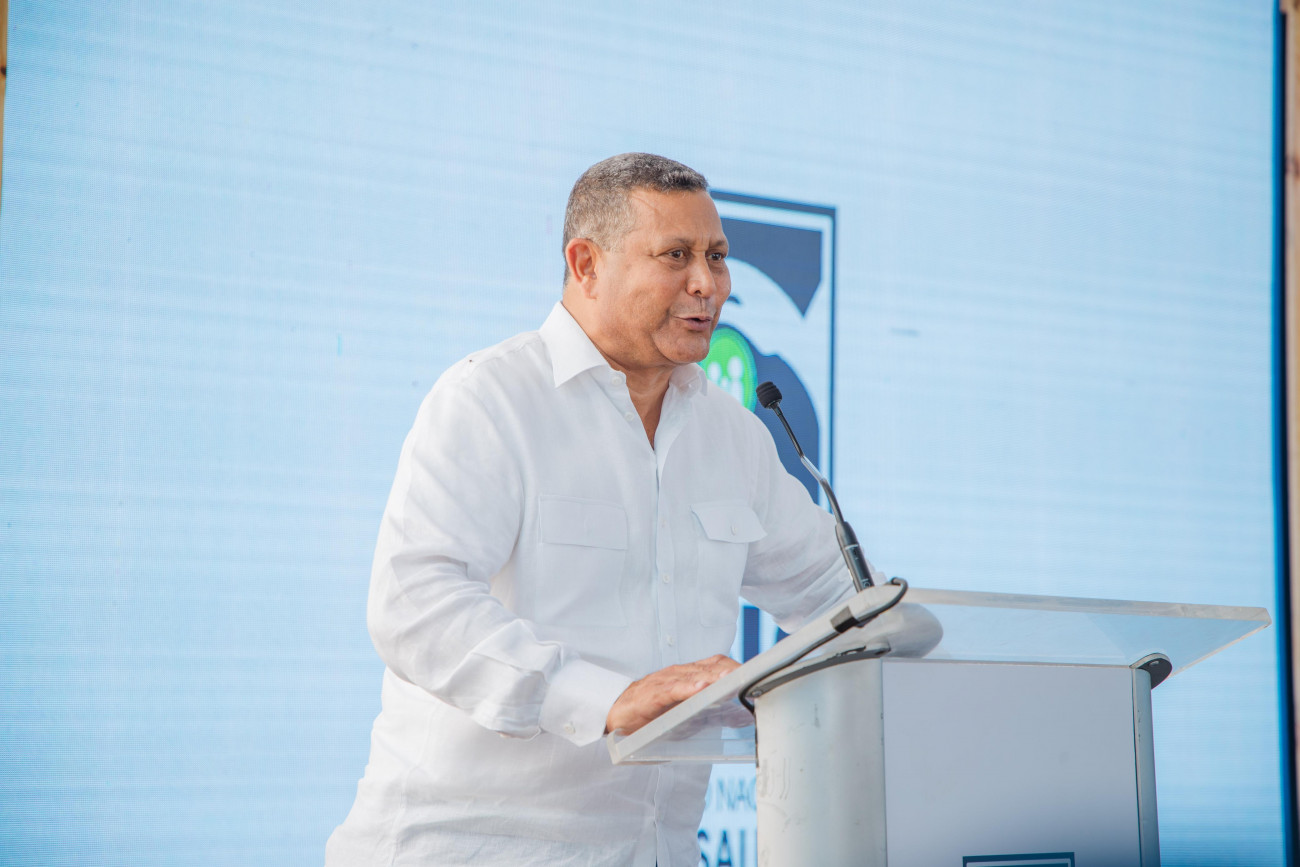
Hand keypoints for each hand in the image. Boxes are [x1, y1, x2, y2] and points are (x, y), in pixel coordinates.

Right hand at [605, 654, 740, 734]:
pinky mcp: (652, 694)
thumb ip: (707, 709)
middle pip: (711, 666)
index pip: (717, 664)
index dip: (736, 666)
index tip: (757, 673)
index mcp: (688, 675)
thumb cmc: (651, 712)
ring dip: (714, 677)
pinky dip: (688, 688)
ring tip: (731, 678)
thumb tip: (738, 717)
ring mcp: (665, 681)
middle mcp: (679, 673)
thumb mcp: (683, 710)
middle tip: (753, 675)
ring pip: (694, 675)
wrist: (616, 712)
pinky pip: (672, 689)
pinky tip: (700, 688)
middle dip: (732, 670)